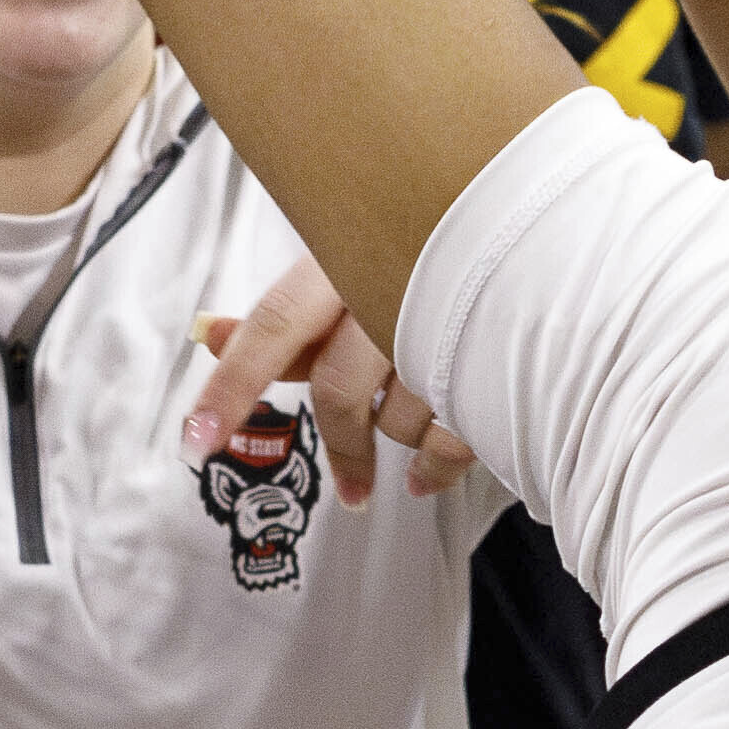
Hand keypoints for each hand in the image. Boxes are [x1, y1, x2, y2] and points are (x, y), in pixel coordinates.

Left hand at [181, 264, 469, 504]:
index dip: (232, 386)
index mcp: (347, 261)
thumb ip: (291, 319)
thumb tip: (210, 334)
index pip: (274, 327)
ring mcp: (444, 327)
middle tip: (352, 491)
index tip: (197, 440)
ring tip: (419, 435)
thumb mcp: (353, 273)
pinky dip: (437, 466)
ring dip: (400, 441)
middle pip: (338, 393)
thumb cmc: (430, 253)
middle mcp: (391, 290)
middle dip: (343, 449)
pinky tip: (430, 473)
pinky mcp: (496, 366)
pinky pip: (451, 440)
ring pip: (397, 420)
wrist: (531, 237)